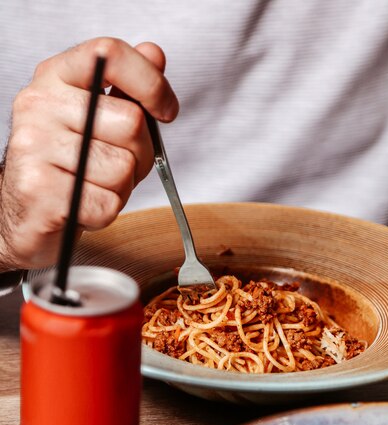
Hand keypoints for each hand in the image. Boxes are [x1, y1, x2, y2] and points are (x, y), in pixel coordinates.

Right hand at [0, 37, 177, 271]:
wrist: (27, 215)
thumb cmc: (70, 168)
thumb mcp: (99, 121)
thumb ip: (126, 89)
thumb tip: (154, 53)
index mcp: (55, 78)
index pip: (110, 55)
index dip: (151, 83)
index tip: (167, 110)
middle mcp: (39, 105)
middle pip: (131, 123)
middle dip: (140, 155)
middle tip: (117, 167)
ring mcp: (34, 147)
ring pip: (123, 168)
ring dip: (121, 189)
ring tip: (94, 187)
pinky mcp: (40, 191)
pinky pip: (106, 204)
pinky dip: (105, 213)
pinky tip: (83, 207)